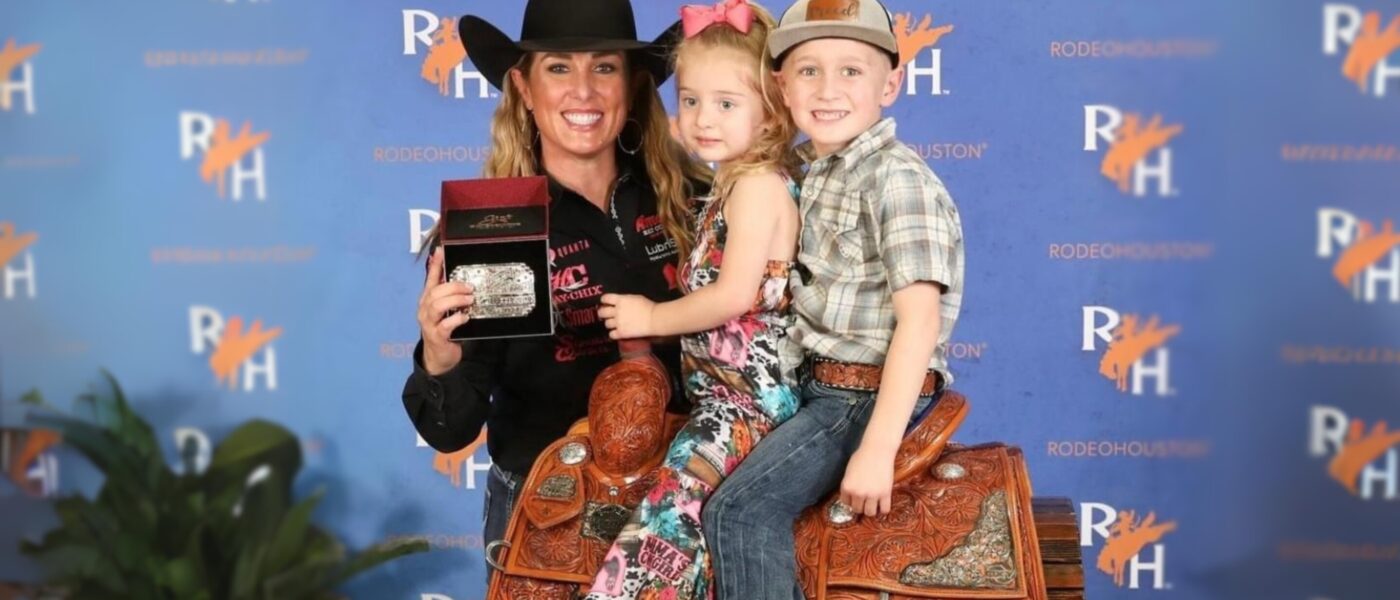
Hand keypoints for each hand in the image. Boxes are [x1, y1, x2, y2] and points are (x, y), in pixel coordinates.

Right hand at [416, 247, 473, 374]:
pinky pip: (445, 325)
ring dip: (455, 300)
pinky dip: (456, 319)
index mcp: (428, 300)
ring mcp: (429, 323)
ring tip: (469, 299)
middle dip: (453, 286)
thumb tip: (461, 279)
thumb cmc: (444, 329)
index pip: (431, 279)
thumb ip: (450, 295)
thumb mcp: (446, 310)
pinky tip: (465, 316)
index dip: (435, 265)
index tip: (440, 250)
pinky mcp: (437, 336)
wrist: (439, 357)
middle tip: (470, 287)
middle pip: (435, 292)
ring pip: (437, 306)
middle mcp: (425, 310)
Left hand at [597, 293, 655, 338]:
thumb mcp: (635, 298)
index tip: (605, 303)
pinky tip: (617, 332)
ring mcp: (618, 323)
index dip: (604, 301)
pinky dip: (613, 334)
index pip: (605, 298)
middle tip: (606, 315)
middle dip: (603, 313)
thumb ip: (624, 300)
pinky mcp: (622, 333)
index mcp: (620, 300)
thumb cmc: (648, 306)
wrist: (654, 319)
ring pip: (606, 324)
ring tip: (615, 324)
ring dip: (610, 324)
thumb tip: (618, 301)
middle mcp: (617, 311)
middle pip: (602, 312)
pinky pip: (611, 335)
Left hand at [839, 444, 896, 516]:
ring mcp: (872, 495)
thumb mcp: (849, 471)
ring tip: (873, 503)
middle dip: (860, 505)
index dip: (851, 499)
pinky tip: (883, 503)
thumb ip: (849, 484)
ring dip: (871, 509)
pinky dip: (884, 509)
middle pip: (857, 510)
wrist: (878, 450)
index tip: (855, 496)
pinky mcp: (885, 494)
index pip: (845, 502)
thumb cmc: (862, 457)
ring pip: (870, 513)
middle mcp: (858, 493)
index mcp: (846, 487)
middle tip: (865, 499)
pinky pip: (885, 510)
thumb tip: (850, 496)